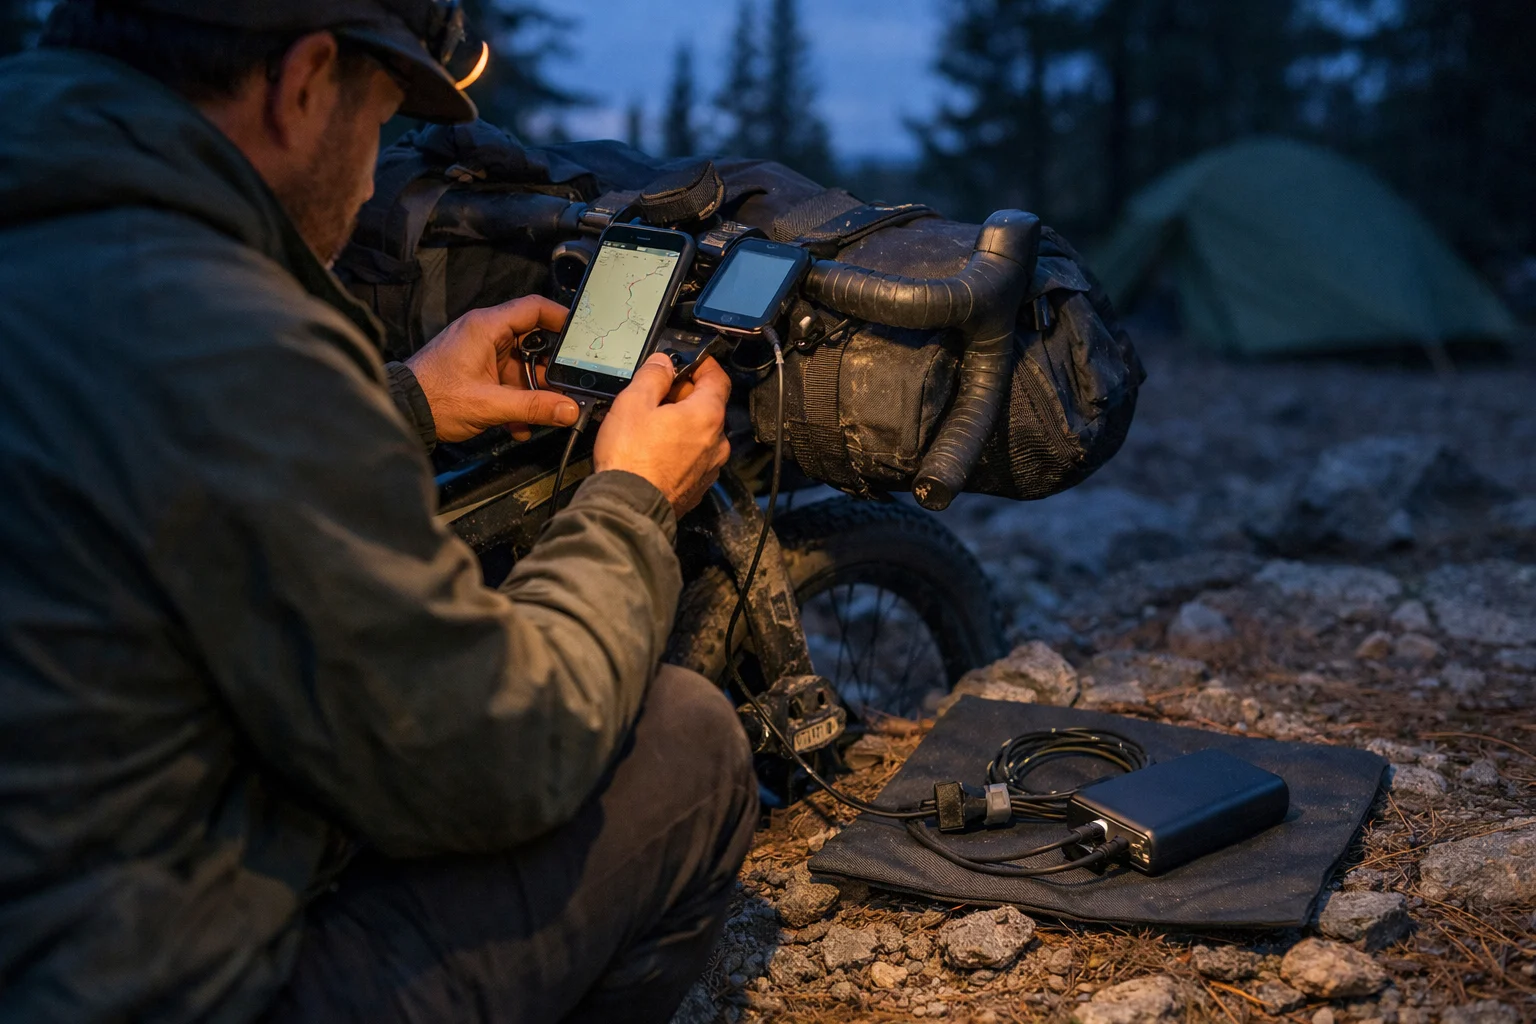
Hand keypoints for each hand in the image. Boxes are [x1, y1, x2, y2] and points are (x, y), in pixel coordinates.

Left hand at [406, 296, 579, 442]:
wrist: (403, 414)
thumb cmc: (434, 398)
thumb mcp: (490, 404)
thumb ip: (533, 407)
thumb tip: (568, 409)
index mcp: (487, 327)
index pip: (534, 308)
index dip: (562, 317)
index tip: (583, 333)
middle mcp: (485, 335)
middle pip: (533, 343)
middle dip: (550, 370)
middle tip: (568, 387)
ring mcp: (480, 354)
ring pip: (521, 368)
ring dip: (533, 393)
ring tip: (542, 414)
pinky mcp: (476, 372)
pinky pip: (507, 382)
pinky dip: (516, 402)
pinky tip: (518, 424)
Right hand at [594, 353, 732, 516]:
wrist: (628, 508)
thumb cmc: (631, 459)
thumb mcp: (633, 403)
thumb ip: (653, 376)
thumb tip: (663, 364)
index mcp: (707, 416)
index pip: (718, 378)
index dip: (703, 365)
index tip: (688, 362)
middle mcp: (716, 442)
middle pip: (708, 406)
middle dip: (685, 396)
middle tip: (658, 395)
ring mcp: (709, 467)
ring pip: (701, 434)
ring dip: (682, 424)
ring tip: (651, 425)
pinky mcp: (697, 487)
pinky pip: (693, 458)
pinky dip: (679, 448)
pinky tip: (654, 451)